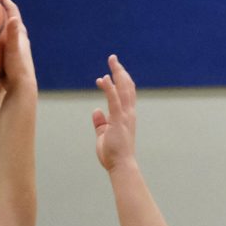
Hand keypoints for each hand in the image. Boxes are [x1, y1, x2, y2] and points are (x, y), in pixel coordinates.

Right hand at [0, 0, 35, 91]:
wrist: (21, 89)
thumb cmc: (17, 70)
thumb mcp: (13, 50)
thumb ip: (13, 34)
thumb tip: (13, 18)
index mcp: (21, 35)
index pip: (13, 11)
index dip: (4, 0)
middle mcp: (19, 41)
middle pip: (9, 20)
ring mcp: (14, 51)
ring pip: (4, 34)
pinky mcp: (9, 61)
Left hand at [92, 55, 136, 171]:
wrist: (121, 166)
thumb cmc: (113, 154)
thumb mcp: (104, 135)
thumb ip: (100, 123)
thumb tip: (96, 111)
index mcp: (126, 116)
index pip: (124, 94)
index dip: (117, 82)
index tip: (105, 76)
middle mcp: (128, 113)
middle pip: (127, 86)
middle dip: (120, 71)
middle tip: (113, 59)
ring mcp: (125, 116)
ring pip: (124, 89)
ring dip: (117, 73)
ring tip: (112, 60)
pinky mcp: (118, 120)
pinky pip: (114, 100)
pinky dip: (110, 88)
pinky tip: (104, 79)